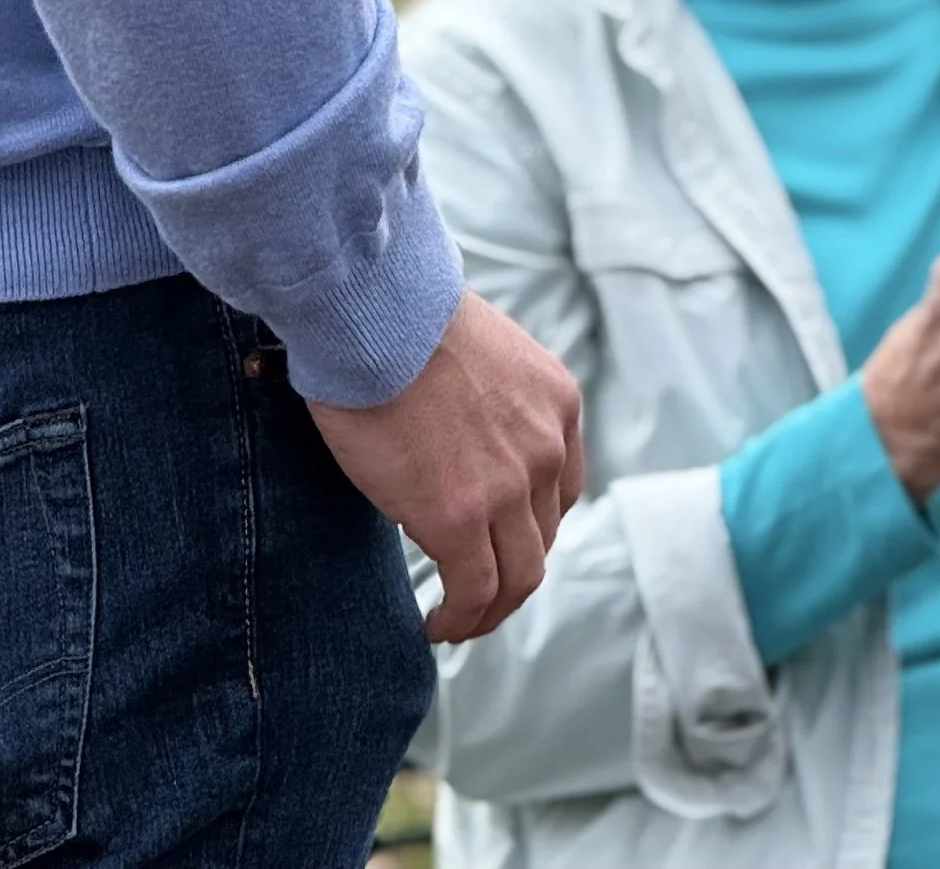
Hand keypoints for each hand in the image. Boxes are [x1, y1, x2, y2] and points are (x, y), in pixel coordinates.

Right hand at [307, 287, 584, 643]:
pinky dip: (460, 619)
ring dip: (489, 609)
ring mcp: (508, 489)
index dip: (531, 526)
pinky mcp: (459, 520)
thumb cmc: (407, 322)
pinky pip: (474, 593)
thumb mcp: (484, 355)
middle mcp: (546, 449)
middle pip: (543, 540)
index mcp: (557, 404)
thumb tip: (463, 442)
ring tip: (456, 621)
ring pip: (517, 578)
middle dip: (512, 574)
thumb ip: (493, 404)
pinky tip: (436, 623)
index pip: (562, 489)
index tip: (500, 542)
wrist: (378, 316)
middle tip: (476, 593)